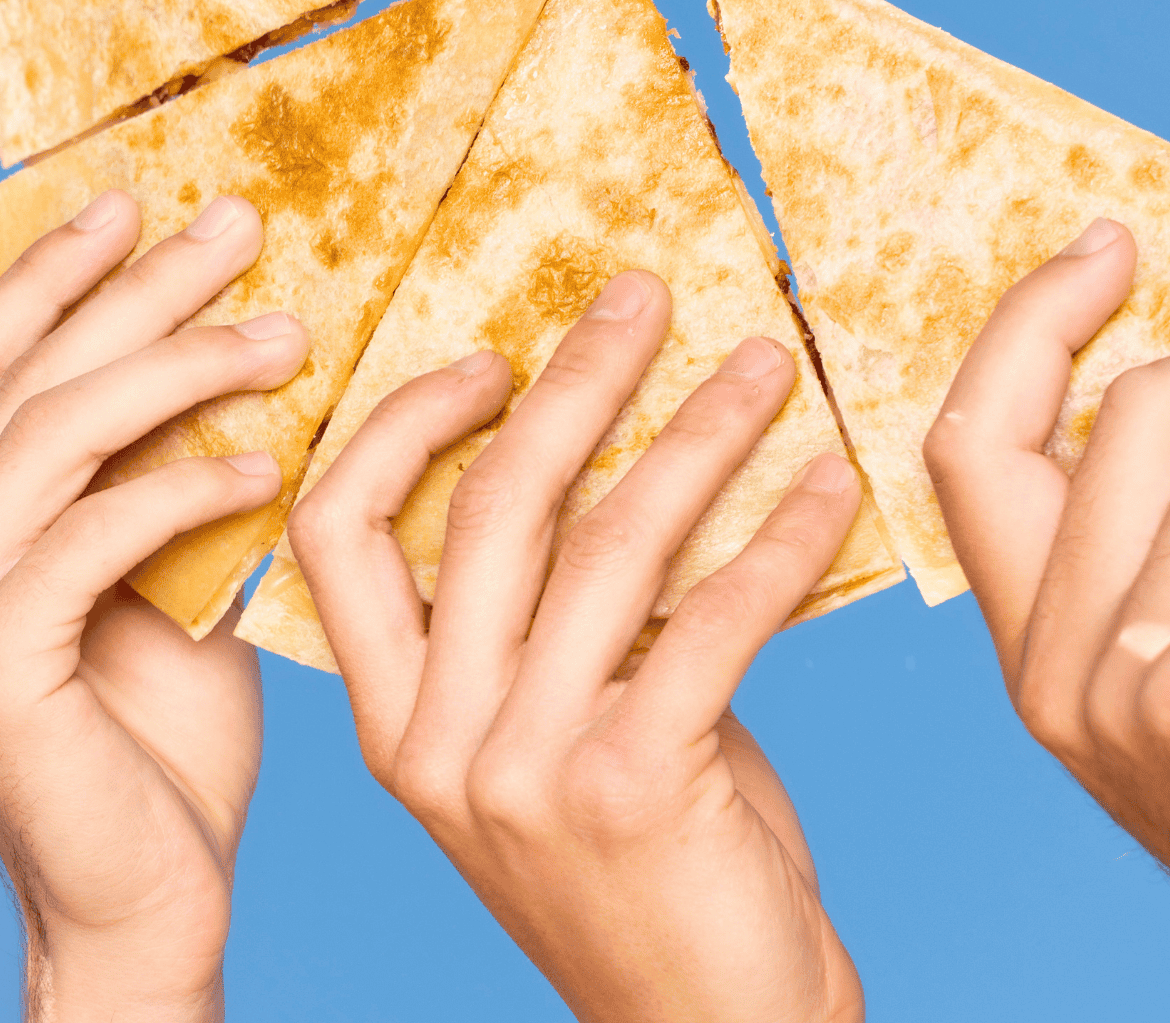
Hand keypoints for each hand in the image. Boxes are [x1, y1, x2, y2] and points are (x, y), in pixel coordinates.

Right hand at [0, 191, 308, 1021]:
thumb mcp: (168, 571)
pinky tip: (266, 463)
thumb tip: (254, 351)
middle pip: (27, 377)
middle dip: (136, 288)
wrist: (149, 893)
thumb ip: (168, 474)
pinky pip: (91, 535)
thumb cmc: (168, 729)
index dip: (50, 273)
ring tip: (285, 335)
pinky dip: (182, 486)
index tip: (137, 203)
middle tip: (238, 225)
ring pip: (55, 435)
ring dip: (178, 367)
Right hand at [289, 269, 864, 1022]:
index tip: (496, 355)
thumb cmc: (642, 873)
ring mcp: (523, 769)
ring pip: (610, 541)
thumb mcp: (558, 739)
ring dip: (700, 432)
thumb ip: (560, 621)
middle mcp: (435, 740)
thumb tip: (626, 454)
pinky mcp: (631, 788)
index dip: (407, 421)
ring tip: (764, 365)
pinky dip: (780, 536)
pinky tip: (829, 485)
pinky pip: (715, 618)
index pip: (339, 531)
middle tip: (647, 296)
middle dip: (577, 377)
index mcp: (396, 720)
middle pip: (493, 503)